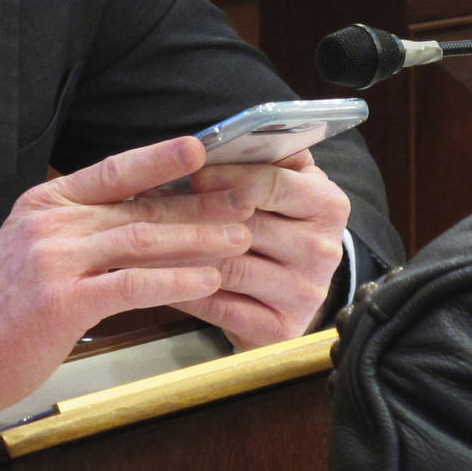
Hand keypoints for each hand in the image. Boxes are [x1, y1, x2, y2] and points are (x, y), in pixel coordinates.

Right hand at [0, 136, 253, 421]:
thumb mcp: (30, 250)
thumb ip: (75, 232)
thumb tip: (132, 221)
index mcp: (45, 204)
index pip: (112, 169)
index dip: (159, 156)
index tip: (202, 148)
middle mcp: (52, 224)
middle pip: (139, 205)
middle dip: (197, 203)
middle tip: (243, 202)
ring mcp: (56, 261)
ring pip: (142, 239)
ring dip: (196, 238)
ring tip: (237, 240)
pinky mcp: (63, 302)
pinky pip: (132, 285)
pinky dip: (174, 281)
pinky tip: (206, 282)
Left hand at [168, 151, 349, 349]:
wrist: (289, 291)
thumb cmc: (276, 224)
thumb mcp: (283, 184)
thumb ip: (262, 158)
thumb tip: (213, 141)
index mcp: (328, 204)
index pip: (273, 184)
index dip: (227, 177)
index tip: (192, 174)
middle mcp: (324, 250)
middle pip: (247, 227)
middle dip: (193, 215)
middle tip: (150, 208)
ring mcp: (305, 293)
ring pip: (229, 267)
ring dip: (180, 254)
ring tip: (144, 241)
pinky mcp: (281, 328)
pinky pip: (221, 307)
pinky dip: (184, 290)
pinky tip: (156, 277)